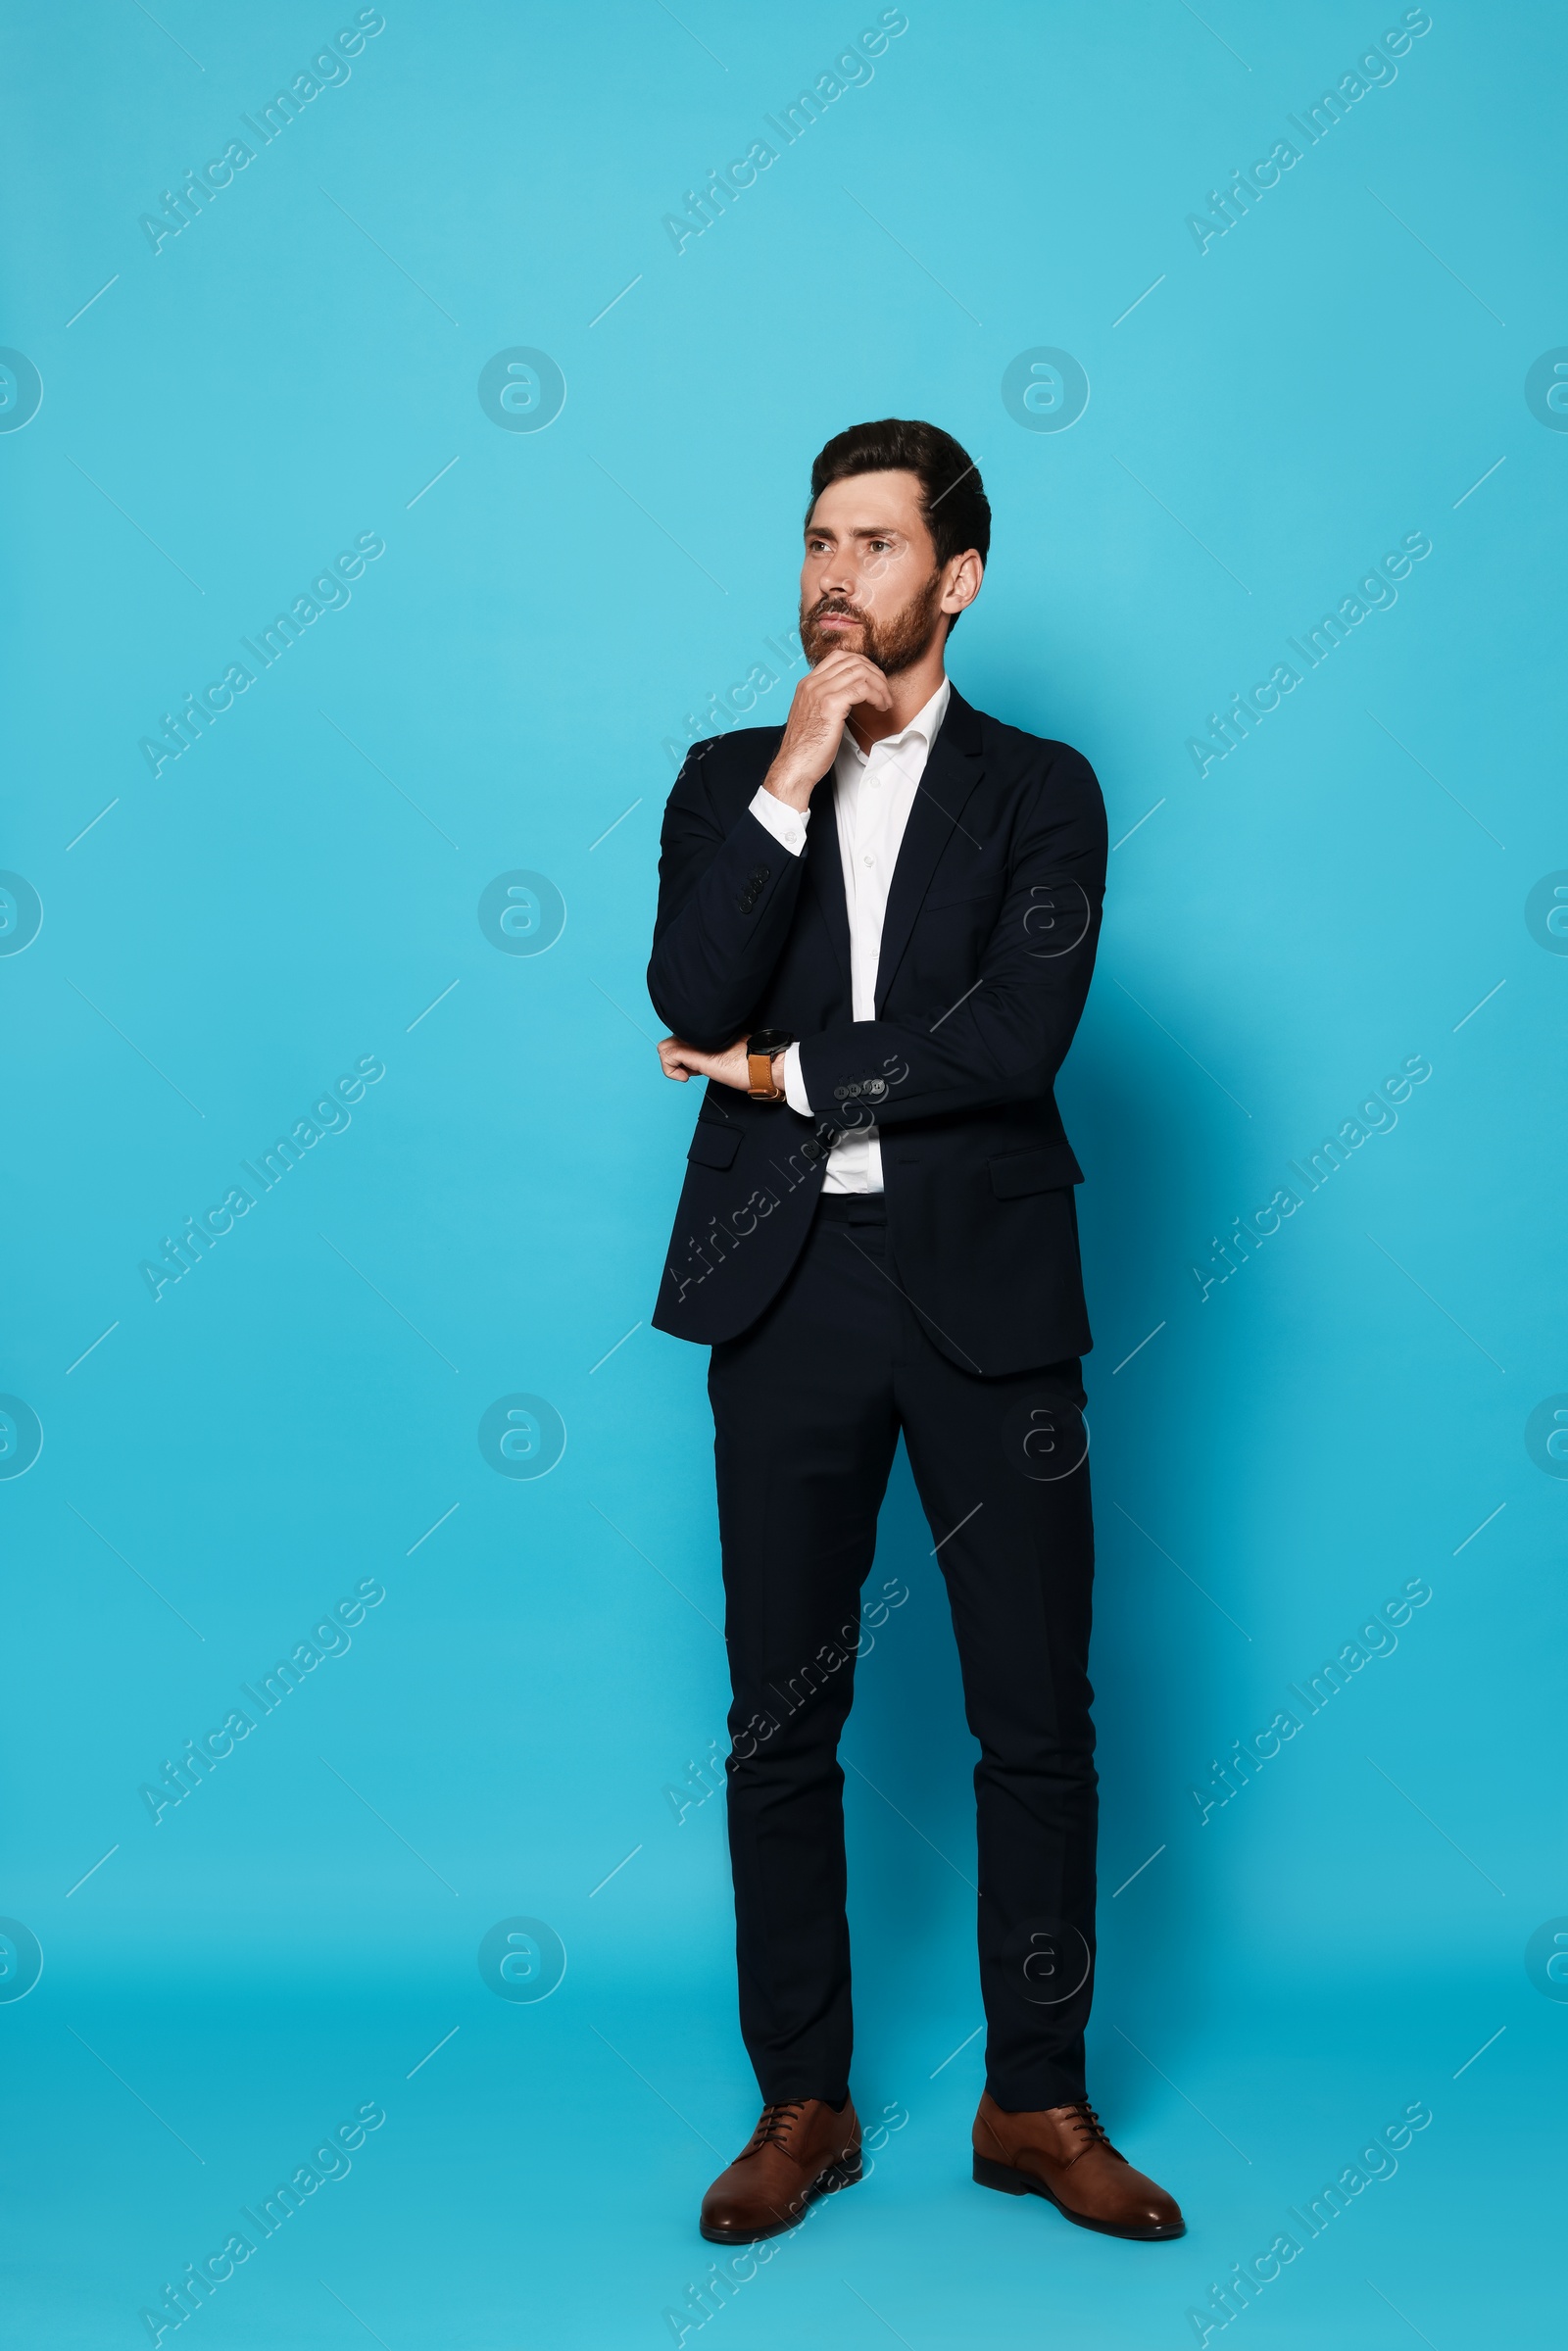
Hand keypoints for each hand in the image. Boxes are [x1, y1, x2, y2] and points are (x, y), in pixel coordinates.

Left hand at [658, 1037, 786, 1095]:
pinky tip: (686, 1077)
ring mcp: (695, 1041)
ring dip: (673, 1066)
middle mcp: (699, 1031)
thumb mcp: (726, 1053)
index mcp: (708, 1031)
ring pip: (664, 1048)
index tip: (696, 1067)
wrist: (762, 1066)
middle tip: (693, 1071)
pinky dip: (671, 1071)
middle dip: (678, 1060)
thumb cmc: (750, 1064)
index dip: (684, 1054)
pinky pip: (666, 1056)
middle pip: (671, 1041)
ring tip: (690, 1074)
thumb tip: (704, 1059)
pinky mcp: (693, 1052)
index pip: (682, 1036)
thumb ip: (711, 1050)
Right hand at [762, 651, 891, 809]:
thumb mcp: (812, 716)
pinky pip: (862, 688)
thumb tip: (849, 697)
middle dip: (874, 673)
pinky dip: (877, 695)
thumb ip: (826, 701)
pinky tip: (880, 707)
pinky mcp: (830, 705)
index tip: (872, 681)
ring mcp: (820, 692)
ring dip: (879, 685)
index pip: (838, 657)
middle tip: (884, 691)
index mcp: (807, 684)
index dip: (862, 664)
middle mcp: (812, 684)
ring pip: (860, 672)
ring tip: (885, 701)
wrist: (794, 766)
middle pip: (852, 660)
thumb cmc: (805, 749)